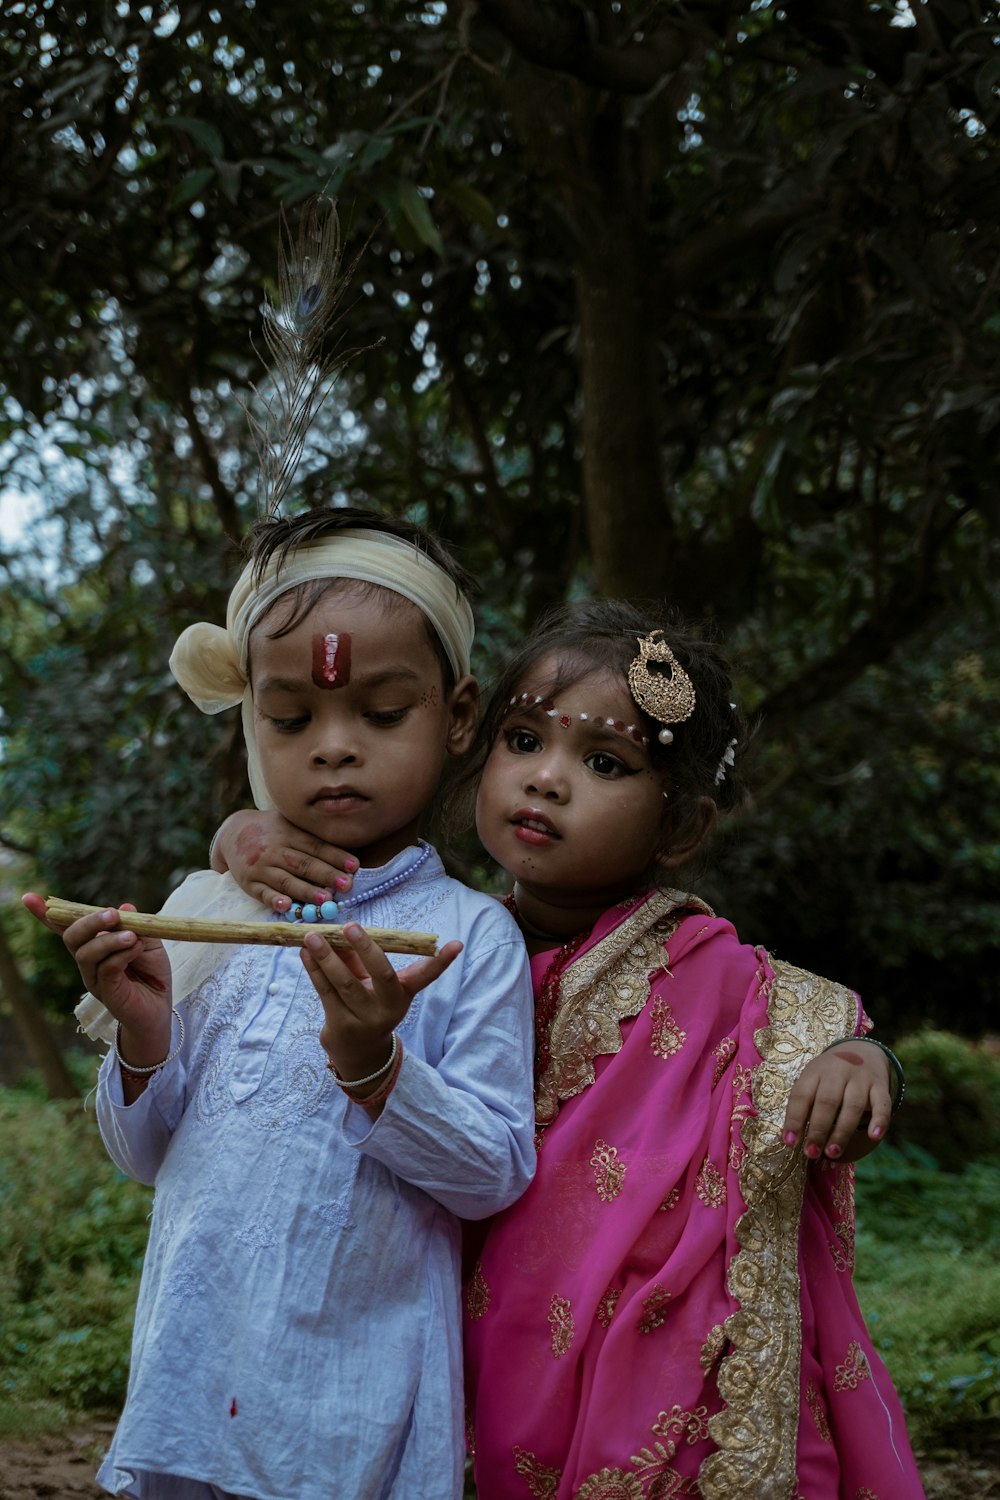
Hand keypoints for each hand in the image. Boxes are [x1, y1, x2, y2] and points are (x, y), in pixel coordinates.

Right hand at [23, 892, 173, 1068]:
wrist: (160, 1006)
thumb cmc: (151, 972)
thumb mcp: (149, 942)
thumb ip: (137, 925)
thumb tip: (125, 907)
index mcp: (94, 944)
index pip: (66, 927)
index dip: (46, 914)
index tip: (29, 897)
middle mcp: (88, 961)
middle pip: (71, 938)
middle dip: (88, 922)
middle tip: (112, 914)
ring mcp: (93, 978)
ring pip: (85, 954)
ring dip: (108, 939)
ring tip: (131, 937)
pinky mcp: (105, 991)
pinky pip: (105, 969)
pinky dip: (121, 955)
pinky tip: (137, 949)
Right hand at [212, 810, 357, 911]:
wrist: (232, 831)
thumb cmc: (272, 830)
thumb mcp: (289, 824)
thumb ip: (311, 836)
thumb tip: (345, 851)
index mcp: (288, 833)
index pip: (315, 846)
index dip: (335, 856)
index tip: (354, 866)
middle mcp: (274, 849)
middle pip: (303, 863)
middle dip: (326, 875)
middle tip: (347, 885)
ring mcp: (260, 867)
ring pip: (286, 880)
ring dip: (306, 891)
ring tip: (325, 899)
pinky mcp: (249, 883)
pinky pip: (263, 893)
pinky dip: (274, 900)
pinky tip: (286, 906)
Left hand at [301, 922, 461, 1096]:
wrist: (358, 1054)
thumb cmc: (368, 1005)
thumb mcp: (373, 985)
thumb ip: (360, 960)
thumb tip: (337, 931)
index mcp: (403, 994)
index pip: (427, 975)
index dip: (442, 961)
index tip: (457, 944)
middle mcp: (388, 1008)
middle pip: (381, 975)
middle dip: (366, 949)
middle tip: (350, 926)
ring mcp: (364, 1019)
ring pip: (344, 983)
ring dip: (326, 956)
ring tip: (311, 935)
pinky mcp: (340, 1026)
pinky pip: (325, 992)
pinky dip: (314, 969)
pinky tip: (305, 952)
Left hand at [782, 1039, 894, 1162]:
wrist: (861, 1048)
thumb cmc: (829, 1074)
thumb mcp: (813, 1079)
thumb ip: (805, 1103)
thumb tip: (793, 1138)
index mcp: (815, 1071)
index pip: (802, 1095)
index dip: (794, 1119)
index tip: (789, 1142)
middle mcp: (837, 1072)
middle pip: (827, 1102)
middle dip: (818, 1130)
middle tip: (811, 1153)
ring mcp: (860, 1078)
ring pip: (853, 1106)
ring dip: (842, 1131)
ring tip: (832, 1153)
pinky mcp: (880, 1086)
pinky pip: (882, 1104)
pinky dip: (880, 1120)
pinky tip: (873, 1136)